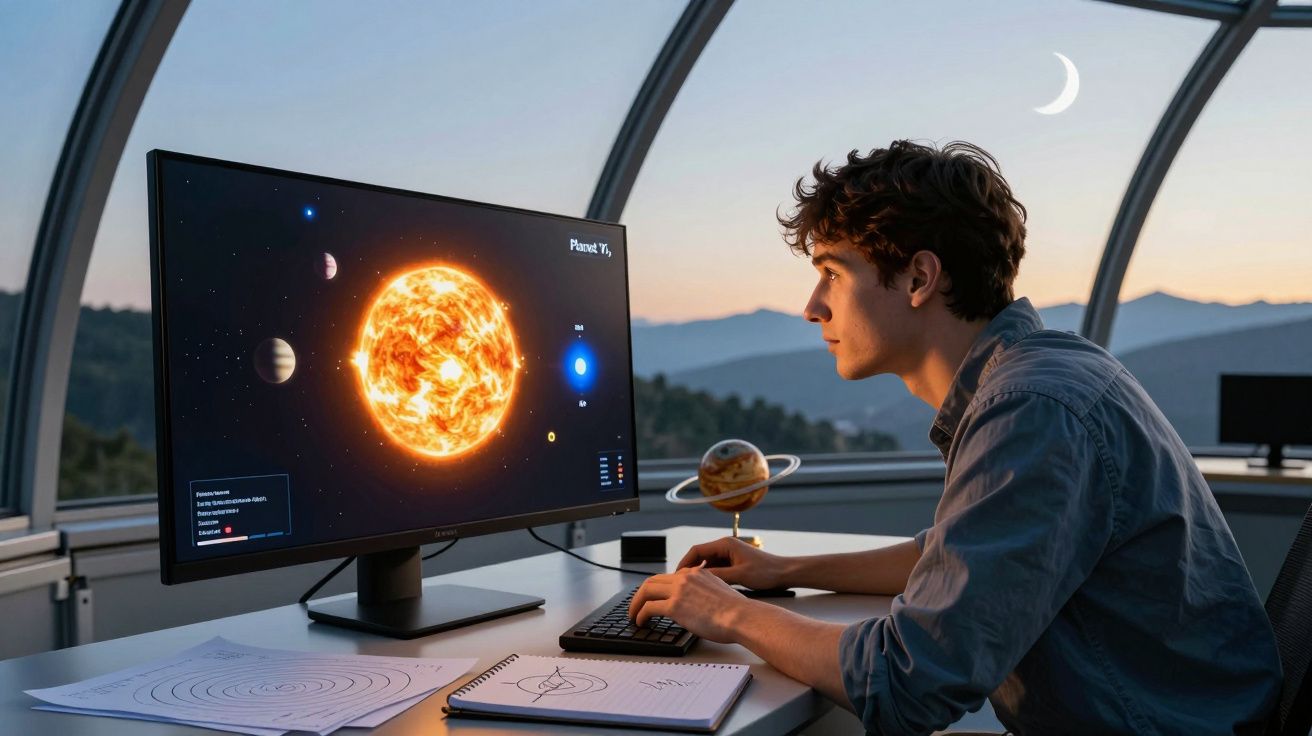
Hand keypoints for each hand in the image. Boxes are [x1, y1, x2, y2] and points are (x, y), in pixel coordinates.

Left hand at [628, 565, 754, 643]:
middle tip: (636, 604)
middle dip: (641, 593)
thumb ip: (704, 590)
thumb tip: (696, 602)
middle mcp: (686, 577)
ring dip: (636, 603)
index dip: (658, 588)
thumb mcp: (719, 590)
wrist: (741, 616)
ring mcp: (679, 590)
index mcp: (697, 572)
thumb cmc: (736, 611)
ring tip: (633, 614)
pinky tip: (640, 621)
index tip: (653, 597)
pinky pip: (649, 608)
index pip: (669, 577)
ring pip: (646, 590)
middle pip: (653, 580)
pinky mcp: (674, 606)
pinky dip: (640, 614)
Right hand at [676, 536, 787, 590]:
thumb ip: (718, 576)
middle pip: (699, 556)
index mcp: (725, 544)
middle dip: (688, 570)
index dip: (684, 563)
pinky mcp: (733, 563)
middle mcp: (725, 547)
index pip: (696, 550)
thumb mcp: (739, 575)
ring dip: (698, 575)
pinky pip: (715, 569)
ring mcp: (729, 555)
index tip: (675, 576)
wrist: (784, 573)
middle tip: (679, 584)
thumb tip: (697, 580)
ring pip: (707, 564)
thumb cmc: (766, 572)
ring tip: (690, 589)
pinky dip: (709, 578)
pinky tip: (706, 590)